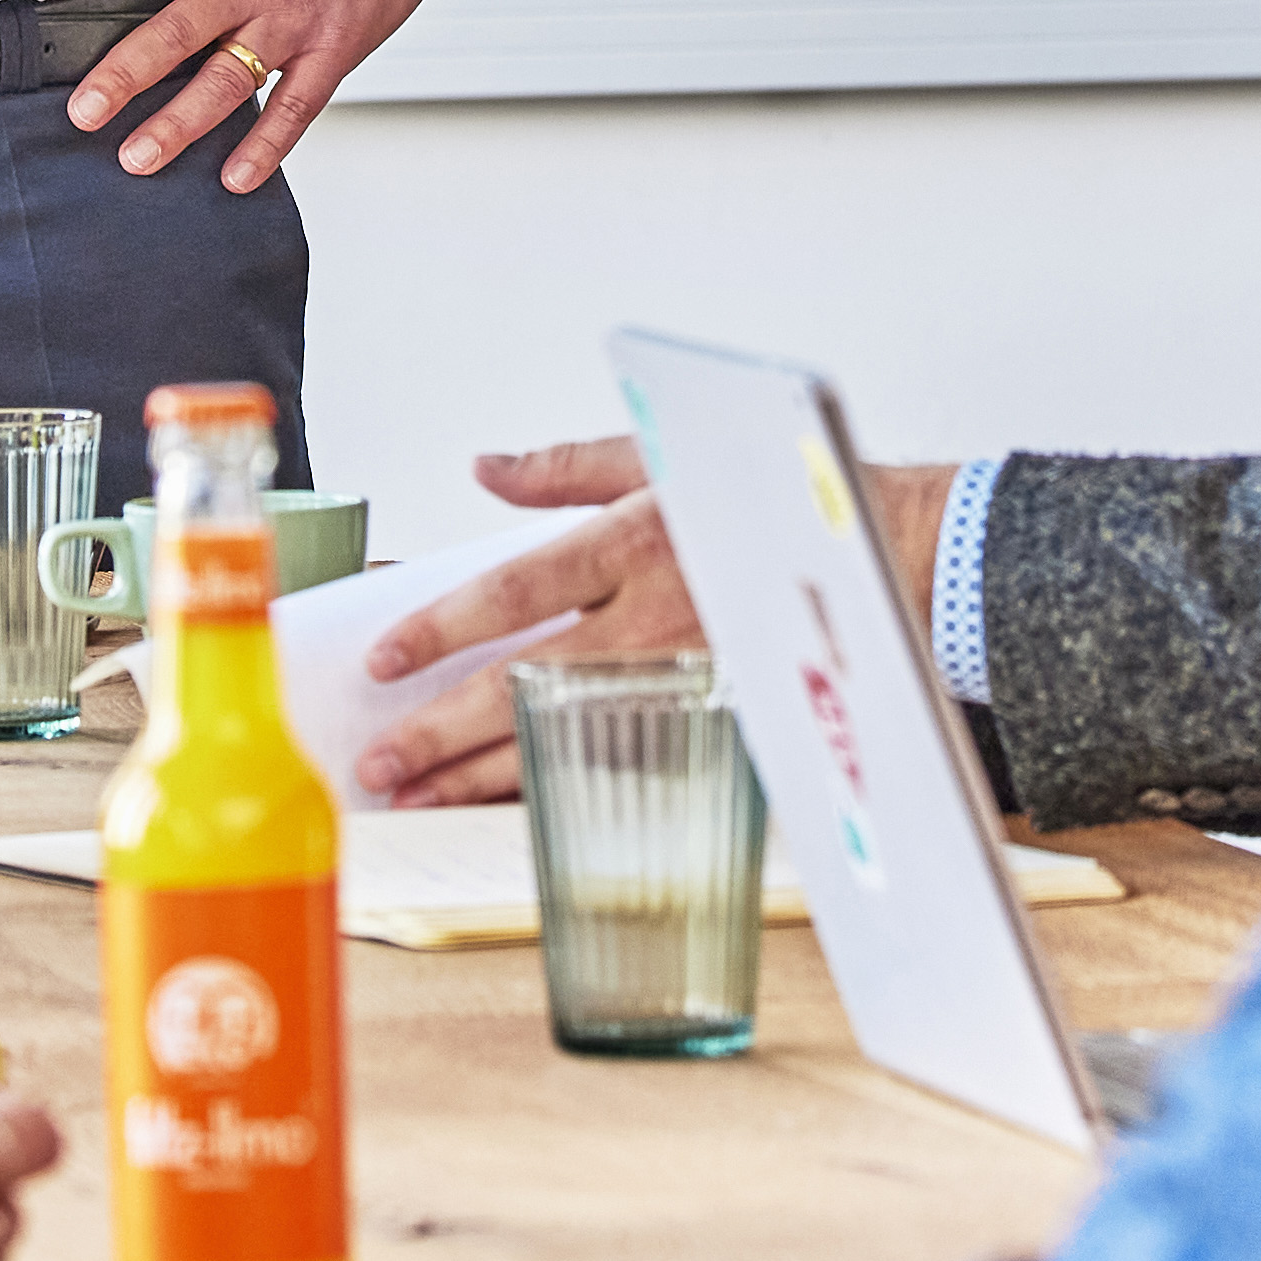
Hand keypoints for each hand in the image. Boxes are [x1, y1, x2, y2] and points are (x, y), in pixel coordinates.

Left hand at [55, 0, 461, 192]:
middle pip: (174, 34)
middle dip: (124, 76)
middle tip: (82, 112)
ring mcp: (290, 22)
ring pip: (225, 81)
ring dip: (179, 124)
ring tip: (136, 159)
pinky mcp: (333, 49)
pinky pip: (293, 108)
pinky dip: (265, 146)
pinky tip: (234, 179)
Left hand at [335, 434, 936, 805]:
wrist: (884, 553)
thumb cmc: (765, 496)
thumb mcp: (663, 457)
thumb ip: (565, 467)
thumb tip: (484, 467)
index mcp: (633, 542)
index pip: (516, 590)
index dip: (442, 624)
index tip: (381, 656)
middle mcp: (651, 617)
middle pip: (523, 684)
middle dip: (441, 730)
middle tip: (376, 762)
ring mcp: (678, 678)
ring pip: (563, 736)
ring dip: (480, 774)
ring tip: (415, 796)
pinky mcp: (706, 718)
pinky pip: (617, 760)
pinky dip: (554, 785)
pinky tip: (503, 803)